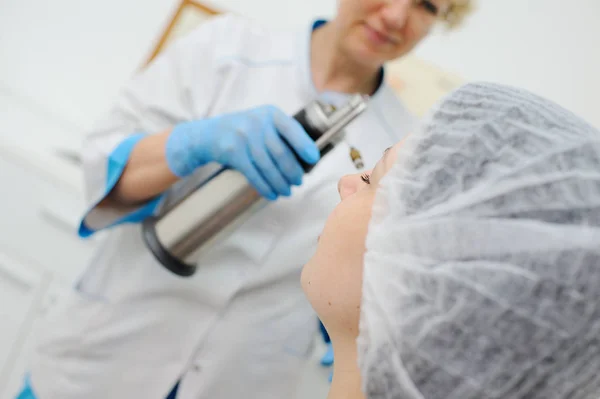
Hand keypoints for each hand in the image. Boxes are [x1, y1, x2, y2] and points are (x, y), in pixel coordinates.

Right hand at [165, 105, 320, 199]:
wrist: (209, 134)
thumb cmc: (244, 130)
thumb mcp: (262, 122)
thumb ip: (281, 134)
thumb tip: (306, 159)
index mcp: (270, 113)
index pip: (291, 128)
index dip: (304, 144)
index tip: (313, 159)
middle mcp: (257, 122)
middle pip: (280, 152)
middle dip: (292, 171)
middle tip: (298, 182)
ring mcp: (243, 137)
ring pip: (267, 166)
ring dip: (279, 182)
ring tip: (287, 191)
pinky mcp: (233, 152)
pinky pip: (253, 173)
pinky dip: (265, 186)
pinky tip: (272, 194)